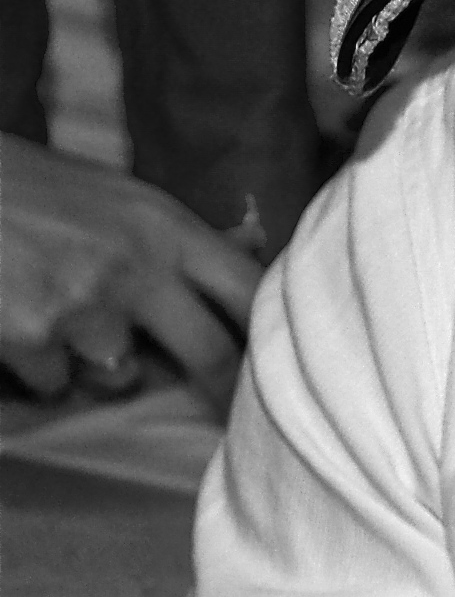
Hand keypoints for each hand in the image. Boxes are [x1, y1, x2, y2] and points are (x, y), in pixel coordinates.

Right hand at [0, 133, 260, 401]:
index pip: (250, 289)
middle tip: (228, 410)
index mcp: (164, 224)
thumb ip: (172, 237)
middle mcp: (137, 266)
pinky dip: (37, 367)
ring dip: (98, 364)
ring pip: (121, 375)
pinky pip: (55, 382)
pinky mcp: (33, 337)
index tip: (285, 364)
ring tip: (58, 315)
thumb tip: (244, 254)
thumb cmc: (25, 186)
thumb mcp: (113, 195)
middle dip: (224, 390)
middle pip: (215, 354)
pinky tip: (16, 321)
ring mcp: (85, 305)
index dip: (273, 334)